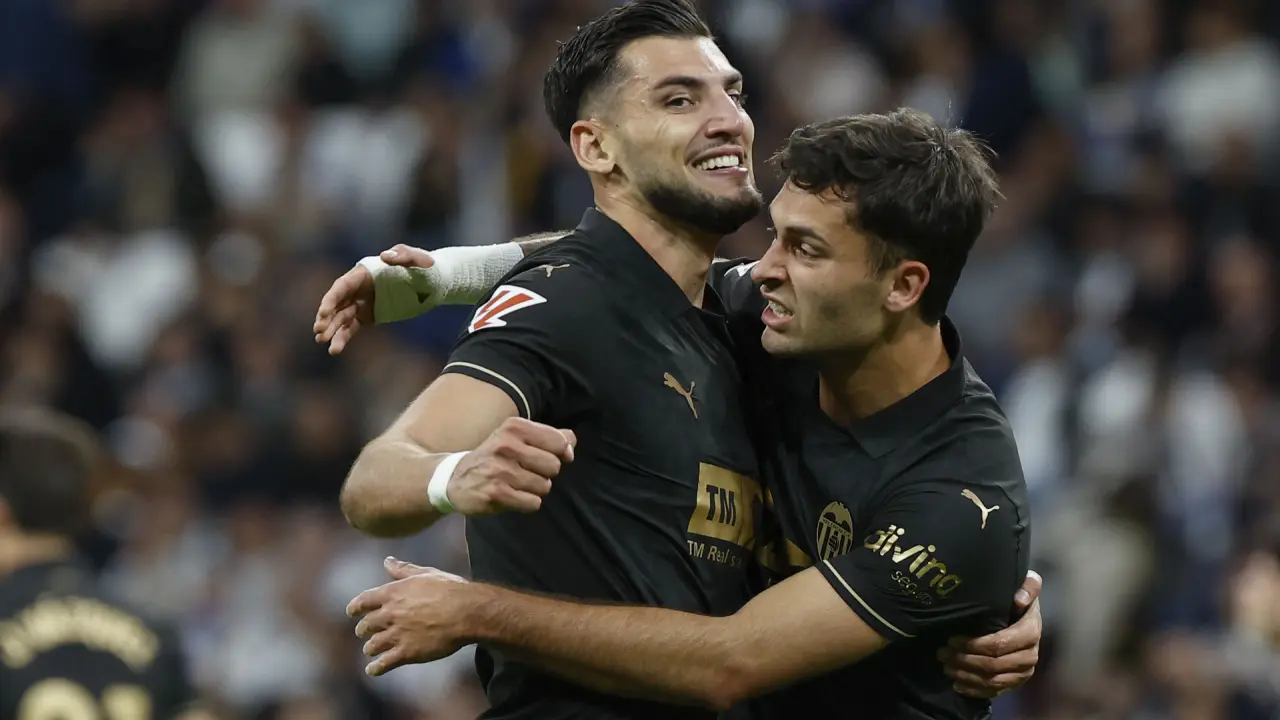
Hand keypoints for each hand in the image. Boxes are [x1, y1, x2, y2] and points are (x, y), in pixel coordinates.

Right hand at [313, 244, 436, 354]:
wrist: (432, 281)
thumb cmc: (423, 266)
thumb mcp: (416, 258)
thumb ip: (402, 255)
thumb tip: (385, 256)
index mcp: (364, 273)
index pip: (342, 286)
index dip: (330, 300)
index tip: (323, 314)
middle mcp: (358, 287)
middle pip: (336, 303)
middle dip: (326, 317)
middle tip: (319, 332)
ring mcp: (361, 302)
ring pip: (341, 317)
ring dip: (331, 330)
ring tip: (322, 342)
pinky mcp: (367, 315)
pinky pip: (351, 327)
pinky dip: (342, 337)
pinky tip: (334, 349)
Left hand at [347, 557, 475, 675]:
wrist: (465, 612)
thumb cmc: (449, 589)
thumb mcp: (425, 574)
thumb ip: (403, 569)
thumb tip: (387, 561)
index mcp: (393, 593)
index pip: (364, 600)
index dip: (355, 607)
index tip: (351, 611)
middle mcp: (390, 614)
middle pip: (367, 624)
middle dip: (363, 629)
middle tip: (363, 632)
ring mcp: (397, 634)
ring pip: (373, 644)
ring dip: (370, 648)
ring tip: (370, 650)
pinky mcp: (407, 652)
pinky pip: (384, 663)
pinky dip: (376, 668)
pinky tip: (372, 670)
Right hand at [448, 417, 575, 514]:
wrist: (455, 478)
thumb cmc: (496, 457)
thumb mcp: (518, 437)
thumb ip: (550, 437)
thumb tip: (571, 446)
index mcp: (514, 427)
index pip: (559, 441)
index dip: (561, 453)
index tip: (549, 456)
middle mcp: (506, 445)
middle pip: (554, 466)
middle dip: (546, 473)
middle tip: (527, 472)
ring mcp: (500, 469)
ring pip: (545, 486)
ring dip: (535, 489)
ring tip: (517, 484)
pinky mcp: (496, 493)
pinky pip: (533, 503)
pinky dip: (527, 503)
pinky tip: (512, 496)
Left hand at [940, 569, 1042, 697]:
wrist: (1026, 619)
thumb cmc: (1018, 601)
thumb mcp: (1026, 587)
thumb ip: (1028, 586)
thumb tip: (1019, 599)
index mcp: (1030, 632)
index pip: (999, 644)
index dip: (973, 644)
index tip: (951, 639)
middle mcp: (1030, 656)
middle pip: (992, 665)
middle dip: (963, 660)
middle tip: (941, 653)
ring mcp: (1023, 673)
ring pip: (992, 681)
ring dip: (965, 676)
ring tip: (945, 667)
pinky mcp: (1016, 683)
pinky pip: (995, 692)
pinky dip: (974, 690)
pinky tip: (957, 684)